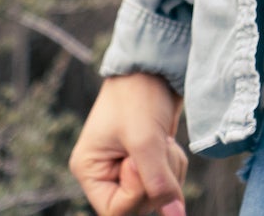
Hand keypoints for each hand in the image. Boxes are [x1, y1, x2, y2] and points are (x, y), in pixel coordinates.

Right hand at [70, 72, 189, 215]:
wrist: (155, 63)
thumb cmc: (140, 93)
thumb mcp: (145, 139)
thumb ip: (158, 181)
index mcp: (90, 170)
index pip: (115, 210)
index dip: (136, 192)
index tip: (141, 159)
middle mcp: (106, 173)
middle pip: (138, 206)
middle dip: (157, 179)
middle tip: (159, 146)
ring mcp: (127, 167)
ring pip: (156, 195)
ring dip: (169, 170)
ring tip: (163, 141)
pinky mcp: (148, 159)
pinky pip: (166, 180)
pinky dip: (173, 165)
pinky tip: (168, 141)